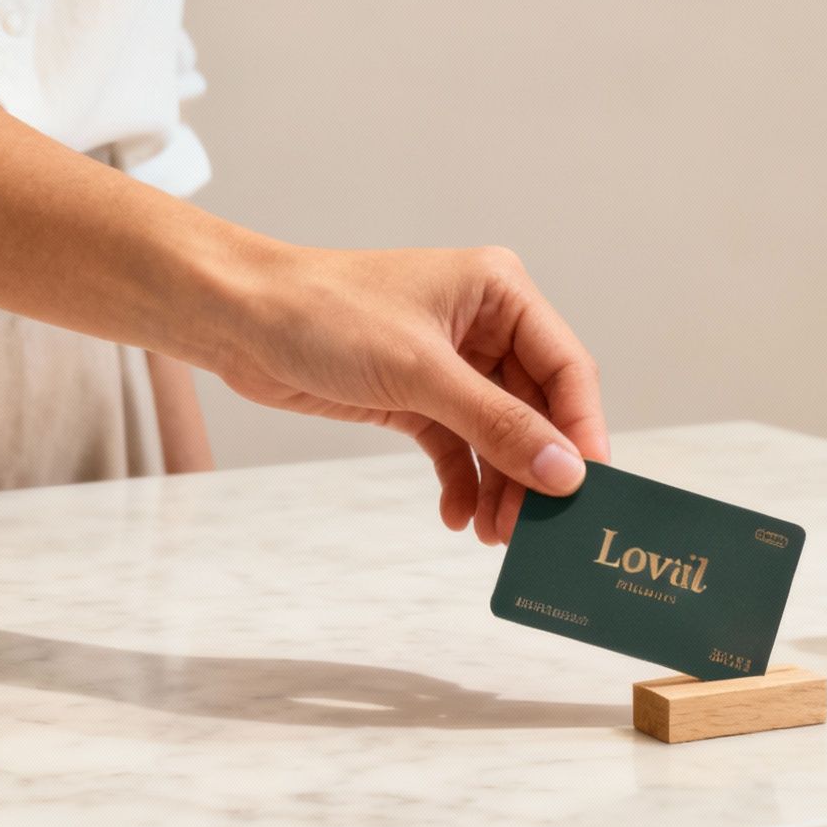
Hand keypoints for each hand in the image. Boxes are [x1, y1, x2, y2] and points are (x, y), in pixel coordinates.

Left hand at [209, 244, 608, 543]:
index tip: (589, 487)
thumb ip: (499, 425)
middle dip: (535, 470)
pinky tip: (457, 514)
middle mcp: (486, 324)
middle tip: (537, 527)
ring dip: (501, 485)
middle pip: (536, 409)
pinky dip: (462, 481)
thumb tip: (566, 473)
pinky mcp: (418, 395)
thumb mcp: (420, 373)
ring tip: (495, 533)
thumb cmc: (324, 313)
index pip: (566, 367)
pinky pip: (459, 446)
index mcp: (500, 292)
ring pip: (498, 435)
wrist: (236, 318)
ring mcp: (453, 363)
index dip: (582, 429)